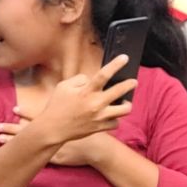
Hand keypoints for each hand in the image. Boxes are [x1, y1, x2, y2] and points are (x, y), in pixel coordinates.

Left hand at [0, 113, 113, 166]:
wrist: (100, 149)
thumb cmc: (96, 132)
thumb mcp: (90, 113)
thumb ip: (82, 103)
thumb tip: (82, 88)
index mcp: (58, 124)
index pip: (38, 116)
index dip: (26, 113)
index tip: (14, 109)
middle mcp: (52, 135)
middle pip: (28, 131)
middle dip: (12, 128)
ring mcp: (52, 148)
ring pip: (28, 145)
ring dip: (14, 141)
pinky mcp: (56, 159)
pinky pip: (37, 158)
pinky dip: (25, 157)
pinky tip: (13, 157)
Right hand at [22, 55, 136, 148]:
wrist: (53, 129)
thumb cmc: (57, 105)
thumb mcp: (63, 86)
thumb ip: (80, 80)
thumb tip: (91, 79)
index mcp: (86, 91)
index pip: (104, 75)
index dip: (116, 65)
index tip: (124, 58)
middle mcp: (96, 103)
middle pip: (120, 91)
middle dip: (130, 84)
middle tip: (134, 82)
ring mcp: (100, 117)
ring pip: (125, 110)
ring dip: (127, 105)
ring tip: (125, 102)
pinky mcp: (101, 128)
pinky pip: (116, 123)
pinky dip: (114, 119)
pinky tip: (111, 115)